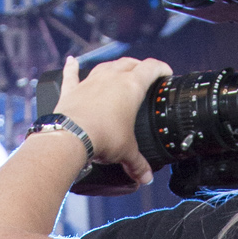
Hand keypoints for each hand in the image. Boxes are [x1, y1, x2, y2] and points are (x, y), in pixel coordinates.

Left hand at [53, 55, 171, 186]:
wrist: (71, 136)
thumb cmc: (102, 137)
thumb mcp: (126, 152)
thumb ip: (138, 164)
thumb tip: (146, 176)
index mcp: (131, 87)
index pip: (152, 68)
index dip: (162, 68)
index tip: (166, 72)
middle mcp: (111, 78)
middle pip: (129, 63)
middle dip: (139, 65)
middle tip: (144, 72)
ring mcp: (90, 82)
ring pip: (105, 66)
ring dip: (113, 66)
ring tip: (118, 67)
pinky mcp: (71, 90)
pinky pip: (72, 74)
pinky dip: (72, 67)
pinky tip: (72, 62)